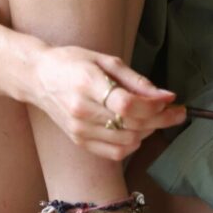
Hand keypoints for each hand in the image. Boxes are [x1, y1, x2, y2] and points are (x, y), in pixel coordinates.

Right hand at [30, 43, 185, 160]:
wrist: (38, 77)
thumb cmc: (72, 62)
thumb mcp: (105, 60)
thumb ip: (136, 80)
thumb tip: (165, 96)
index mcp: (87, 84)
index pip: (128, 105)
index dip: (154, 106)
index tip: (171, 100)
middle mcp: (82, 111)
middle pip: (131, 125)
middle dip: (160, 120)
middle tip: (174, 111)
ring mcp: (79, 130)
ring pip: (127, 142)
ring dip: (148, 132)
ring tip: (154, 118)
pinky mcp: (79, 141)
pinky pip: (114, 152)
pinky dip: (132, 144)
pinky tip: (137, 130)